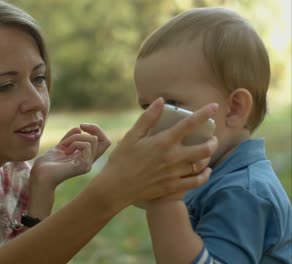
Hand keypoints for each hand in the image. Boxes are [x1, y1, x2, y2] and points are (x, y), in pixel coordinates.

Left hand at [27, 124, 109, 218]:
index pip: (103, 142)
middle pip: (107, 141)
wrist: (40, 175)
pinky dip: (74, 142)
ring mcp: (87, 164)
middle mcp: (89, 161)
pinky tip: (65, 150)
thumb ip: (70, 138)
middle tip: (81, 126)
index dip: (96, 130)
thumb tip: (79, 128)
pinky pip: (86, 146)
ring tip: (65, 145)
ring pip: (93, 140)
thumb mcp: (60, 146)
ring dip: (77, 136)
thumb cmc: (47, 164)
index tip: (82, 126)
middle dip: (94, 128)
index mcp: (86, 157)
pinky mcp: (83, 166)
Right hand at [88, 98, 218, 210]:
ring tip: (207, 152)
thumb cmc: (122, 160)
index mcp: (163, 142)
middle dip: (212, 141)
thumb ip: (147, 118)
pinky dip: (205, 175)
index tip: (214, 106)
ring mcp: (175, 174)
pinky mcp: (173, 187)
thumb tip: (161, 100)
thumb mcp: (132, 136)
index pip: (190, 124)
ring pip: (202, 164)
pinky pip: (197, 182)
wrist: (116, 188)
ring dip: (208, 156)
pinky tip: (206, 170)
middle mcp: (173, 158)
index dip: (204, 113)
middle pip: (204, 148)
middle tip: (211, 137)